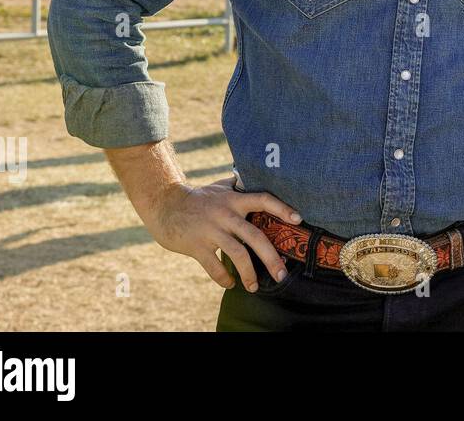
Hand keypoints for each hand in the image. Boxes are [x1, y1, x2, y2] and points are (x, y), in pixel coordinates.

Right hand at [149, 176, 303, 292]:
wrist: (165, 205)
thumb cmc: (198, 197)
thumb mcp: (220, 187)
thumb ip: (239, 185)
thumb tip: (256, 176)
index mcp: (234, 199)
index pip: (263, 200)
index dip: (281, 208)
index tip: (298, 219)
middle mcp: (225, 214)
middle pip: (255, 236)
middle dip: (271, 257)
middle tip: (282, 274)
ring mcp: (211, 230)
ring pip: (237, 254)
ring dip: (249, 273)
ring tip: (254, 286)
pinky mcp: (196, 245)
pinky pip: (214, 266)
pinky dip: (224, 278)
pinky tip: (230, 284)